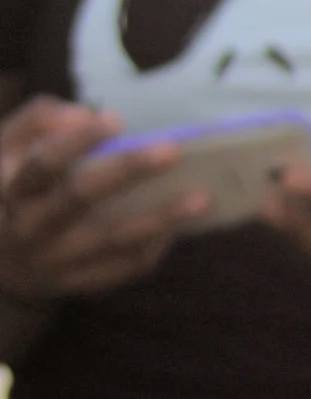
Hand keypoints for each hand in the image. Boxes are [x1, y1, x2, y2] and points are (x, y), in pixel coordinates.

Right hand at [0, 96, 204, 300]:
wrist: (2, 265)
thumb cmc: (18, 190)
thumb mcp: (8, 152)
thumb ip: (37, 122)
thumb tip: (83, 114)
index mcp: (13, 191)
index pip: (42, 164)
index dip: (77, 142)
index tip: (115, 120)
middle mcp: (30, 228)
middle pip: (80, 197)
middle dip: (127, 171)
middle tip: (173, 149)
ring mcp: (54, 260)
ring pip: (111, 240)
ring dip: (160, 219)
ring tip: (203, 197)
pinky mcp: (77, 284)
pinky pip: (123, 268)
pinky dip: (153, 247)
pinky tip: (178, 227)